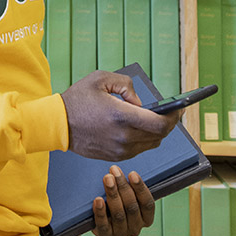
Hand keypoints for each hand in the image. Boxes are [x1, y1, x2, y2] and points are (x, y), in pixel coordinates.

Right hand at [59, 70, 181, 160]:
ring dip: (156, 132)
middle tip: (170, 113)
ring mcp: (119, 150)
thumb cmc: (77, 100)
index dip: (174, 117)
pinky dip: (143, 139)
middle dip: (168, 123)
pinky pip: (139, 149)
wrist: (57, 124)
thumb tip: (140, 102)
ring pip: (151, 143)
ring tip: (153, 119)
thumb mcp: (101, 79)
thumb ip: (126, 85)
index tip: (178, 110)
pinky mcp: (115, 157)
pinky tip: (137, 128)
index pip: (161, 124)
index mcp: (122, 116)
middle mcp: (123, 136)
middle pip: (160, 135)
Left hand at [91, 167, 154, 235]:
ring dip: (113, 194)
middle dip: (123, 187)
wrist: (99, 219)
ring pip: (119, 214)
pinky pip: (103, 225)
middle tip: (114, 170)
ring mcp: (121, 234)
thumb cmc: (117, 201)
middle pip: (132, 207)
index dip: (140, 188)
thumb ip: (131, 186)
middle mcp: (136, 228)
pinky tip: (98, 199)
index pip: (148, 204)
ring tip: (107, 178)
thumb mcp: (127, 195)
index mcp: (146, 219)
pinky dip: (100, 212)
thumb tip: (125, 169)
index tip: (132, 173)